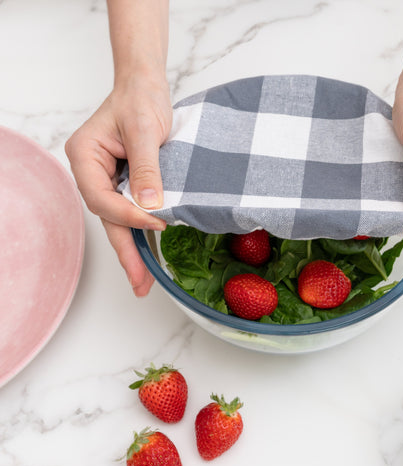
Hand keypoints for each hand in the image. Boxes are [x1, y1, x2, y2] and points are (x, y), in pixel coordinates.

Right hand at [66, 76, 171, 295]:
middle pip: (108, 218)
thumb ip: (147, 167)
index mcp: (85, 156)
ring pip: (119, 220)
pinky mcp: (126, 184)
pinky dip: (142, 233)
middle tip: (140, 282)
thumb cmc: (141, 99)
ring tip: (143, 281)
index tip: (158, 221)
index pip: (102, 197)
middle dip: (125, 251)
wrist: (146, 87)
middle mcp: (92, 173)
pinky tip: (149, 255)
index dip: (128, 214)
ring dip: (133, 249)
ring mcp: (108, 180)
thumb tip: (150, 205)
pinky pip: (132, 213)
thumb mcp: (145, 129)